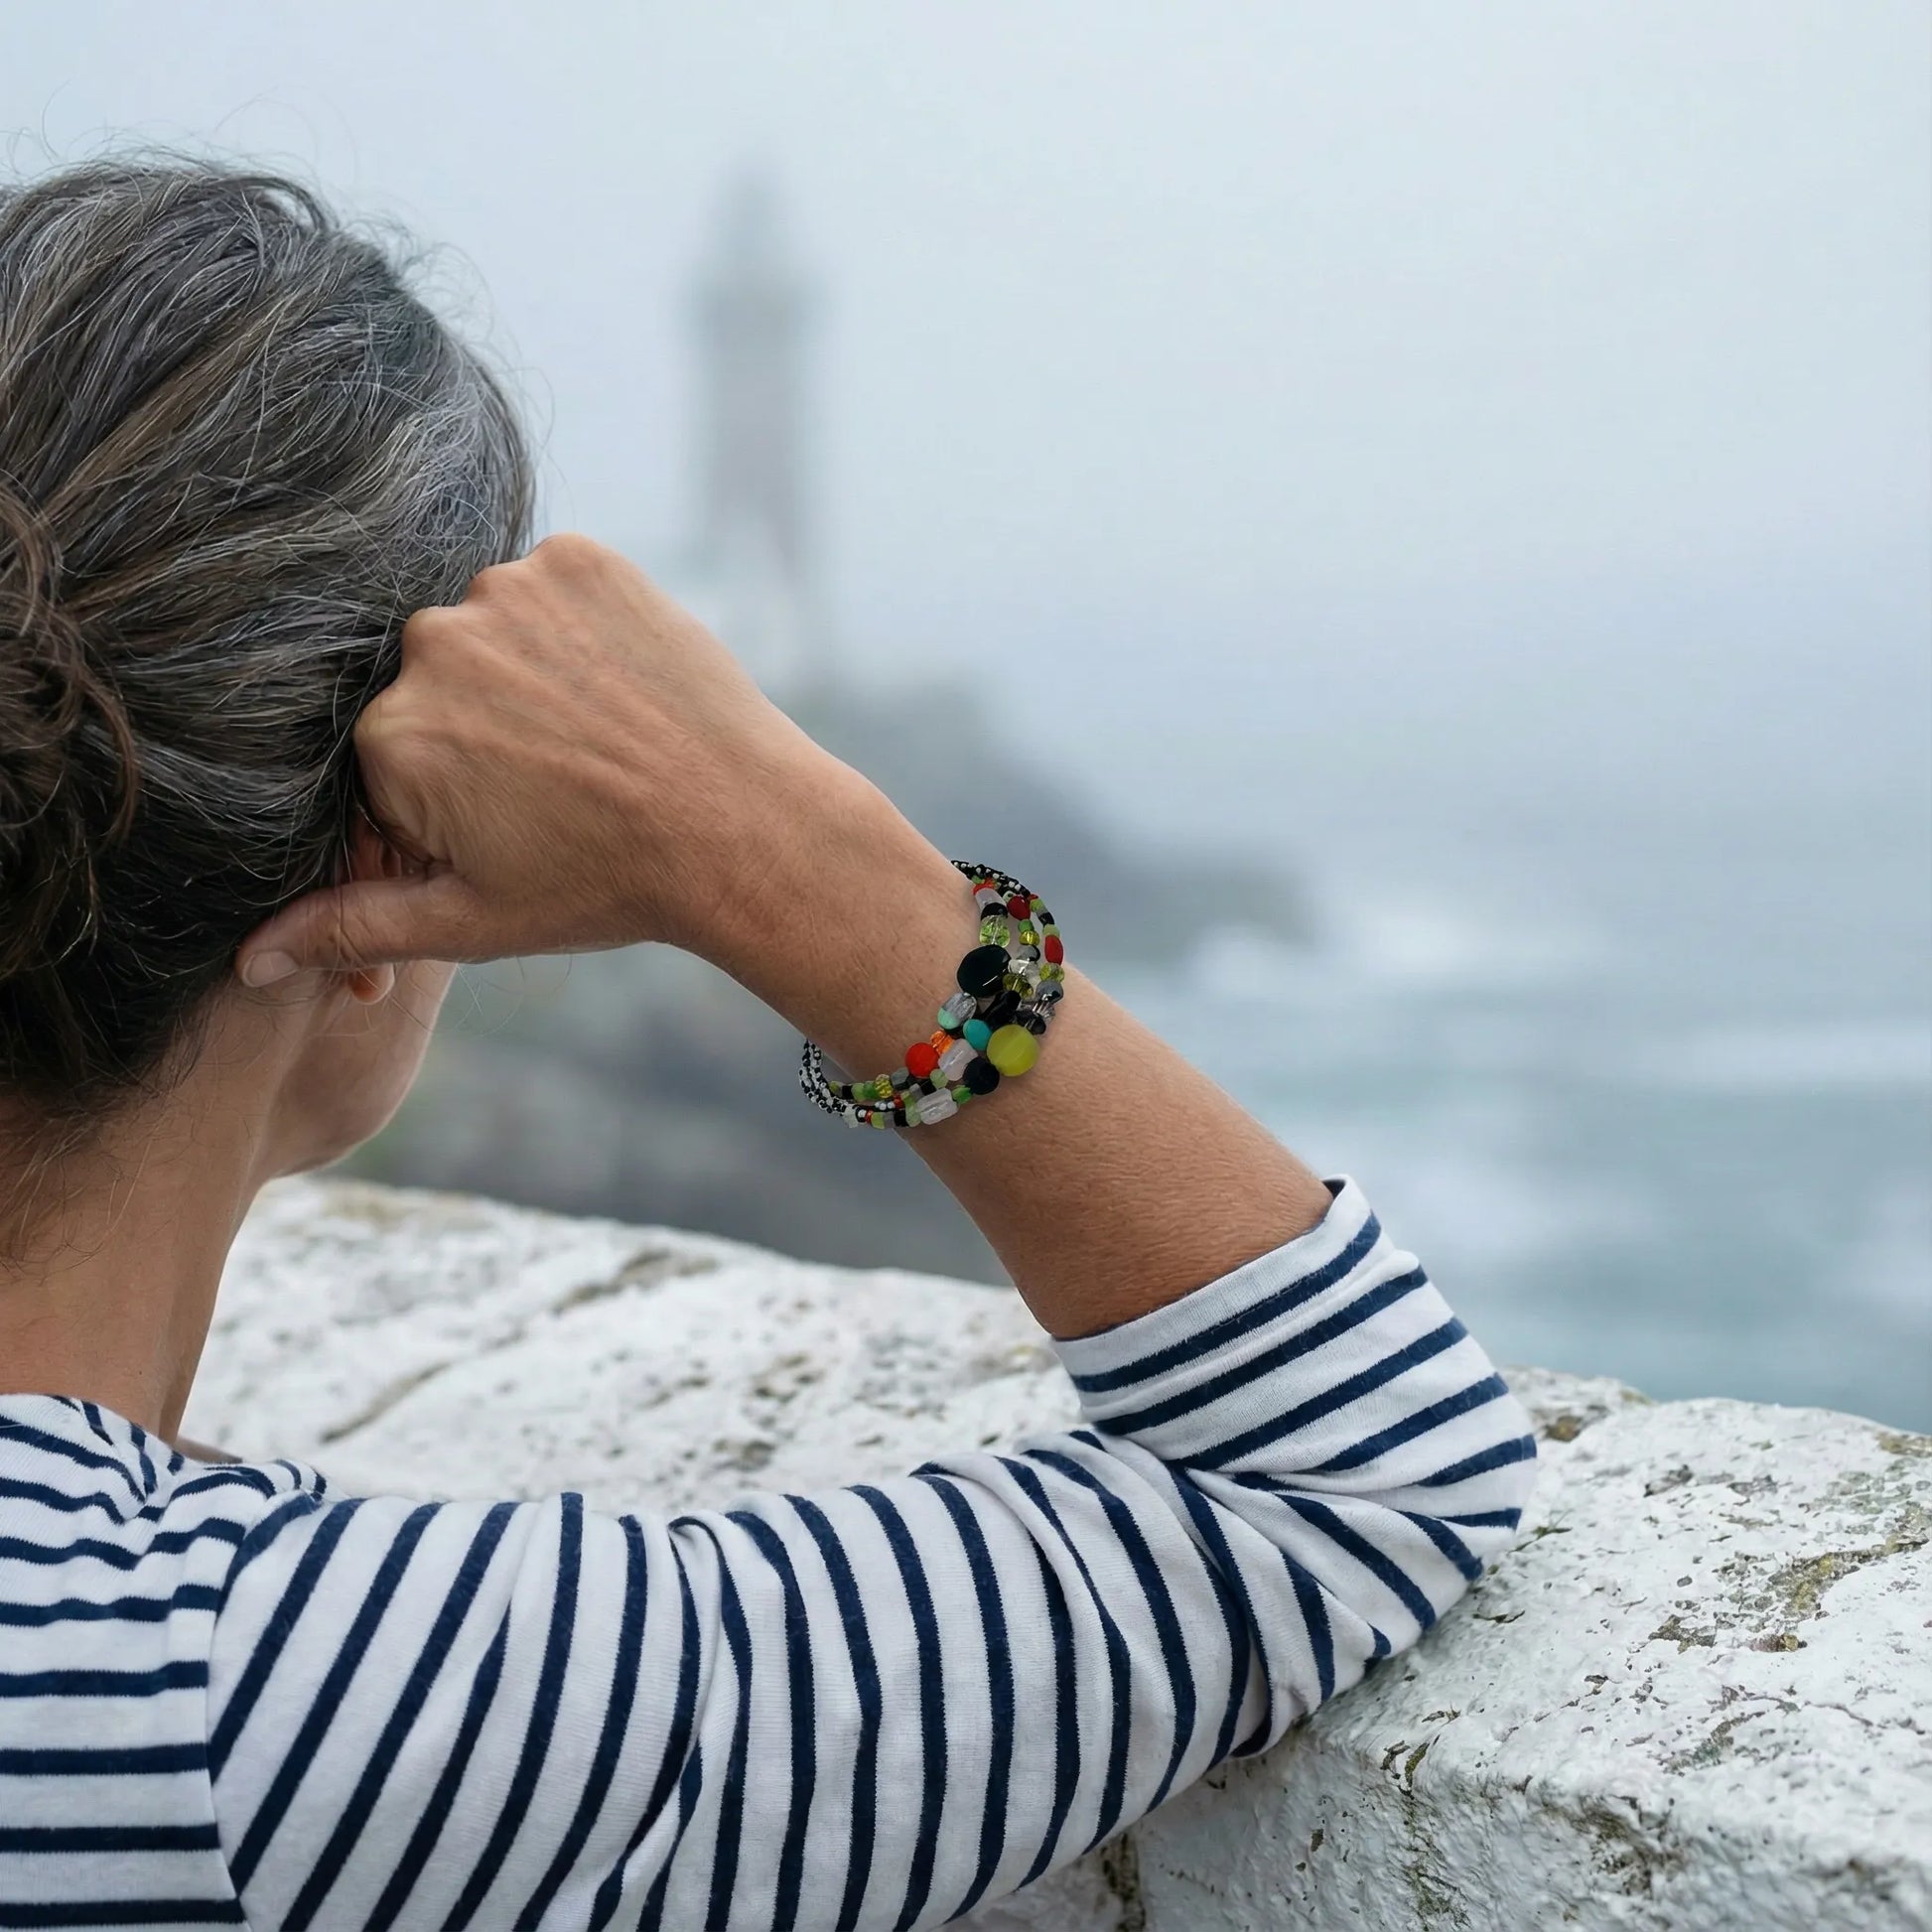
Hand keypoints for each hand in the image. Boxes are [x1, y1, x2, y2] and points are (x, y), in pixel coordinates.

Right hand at [235, 535, 855, 983]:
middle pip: (433, 691)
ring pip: (490, 636)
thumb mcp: (470, 921)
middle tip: (562, 791)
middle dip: (478, 741)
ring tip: (595, 744)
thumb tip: (246, 961)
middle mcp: (432, 645)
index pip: (383, 762)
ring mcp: (510, 591)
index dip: (441, 807)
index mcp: (388, 736)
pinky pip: (550, 590)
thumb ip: (350, 925)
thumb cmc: (607, 884)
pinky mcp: (581, 560)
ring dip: (525, 679)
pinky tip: (617, 690)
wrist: (745, 828)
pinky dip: (574, 631)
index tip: (512, 833)